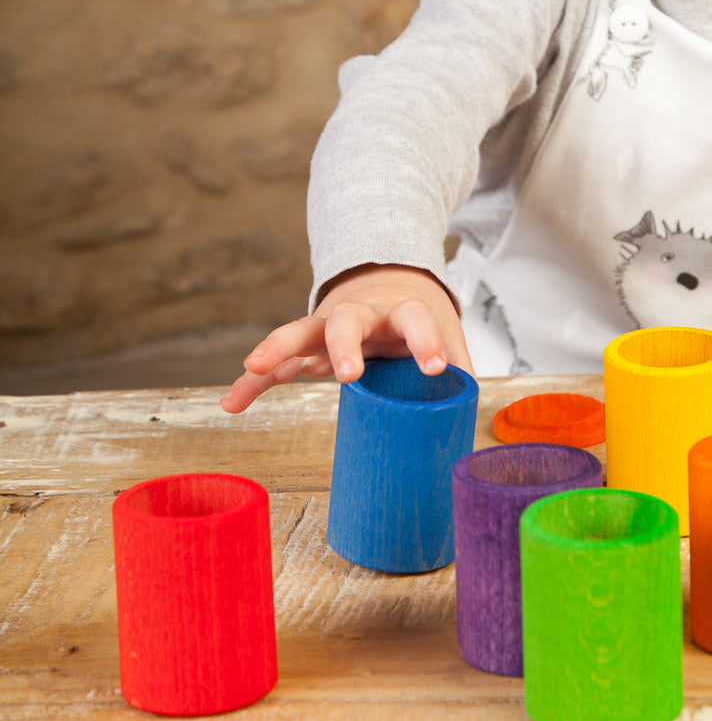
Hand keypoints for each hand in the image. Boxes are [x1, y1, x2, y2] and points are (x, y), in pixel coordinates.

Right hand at [219, 264, 471, 413]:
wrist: (389, 287)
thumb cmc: (420, 326)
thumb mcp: (447, 341)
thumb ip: (459, 377)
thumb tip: (470, 434)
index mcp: (404, 312)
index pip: (416, 316)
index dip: (426, 340)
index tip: (436, 367)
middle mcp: (364, 315)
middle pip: (347, 318)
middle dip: (344, 343)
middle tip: (347, 375)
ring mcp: (330, 328)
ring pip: (300, 332)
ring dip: (278, 347)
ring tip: (254, 365)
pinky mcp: (308, 347)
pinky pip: (276, 365)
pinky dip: (252, 382)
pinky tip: (232, 402)